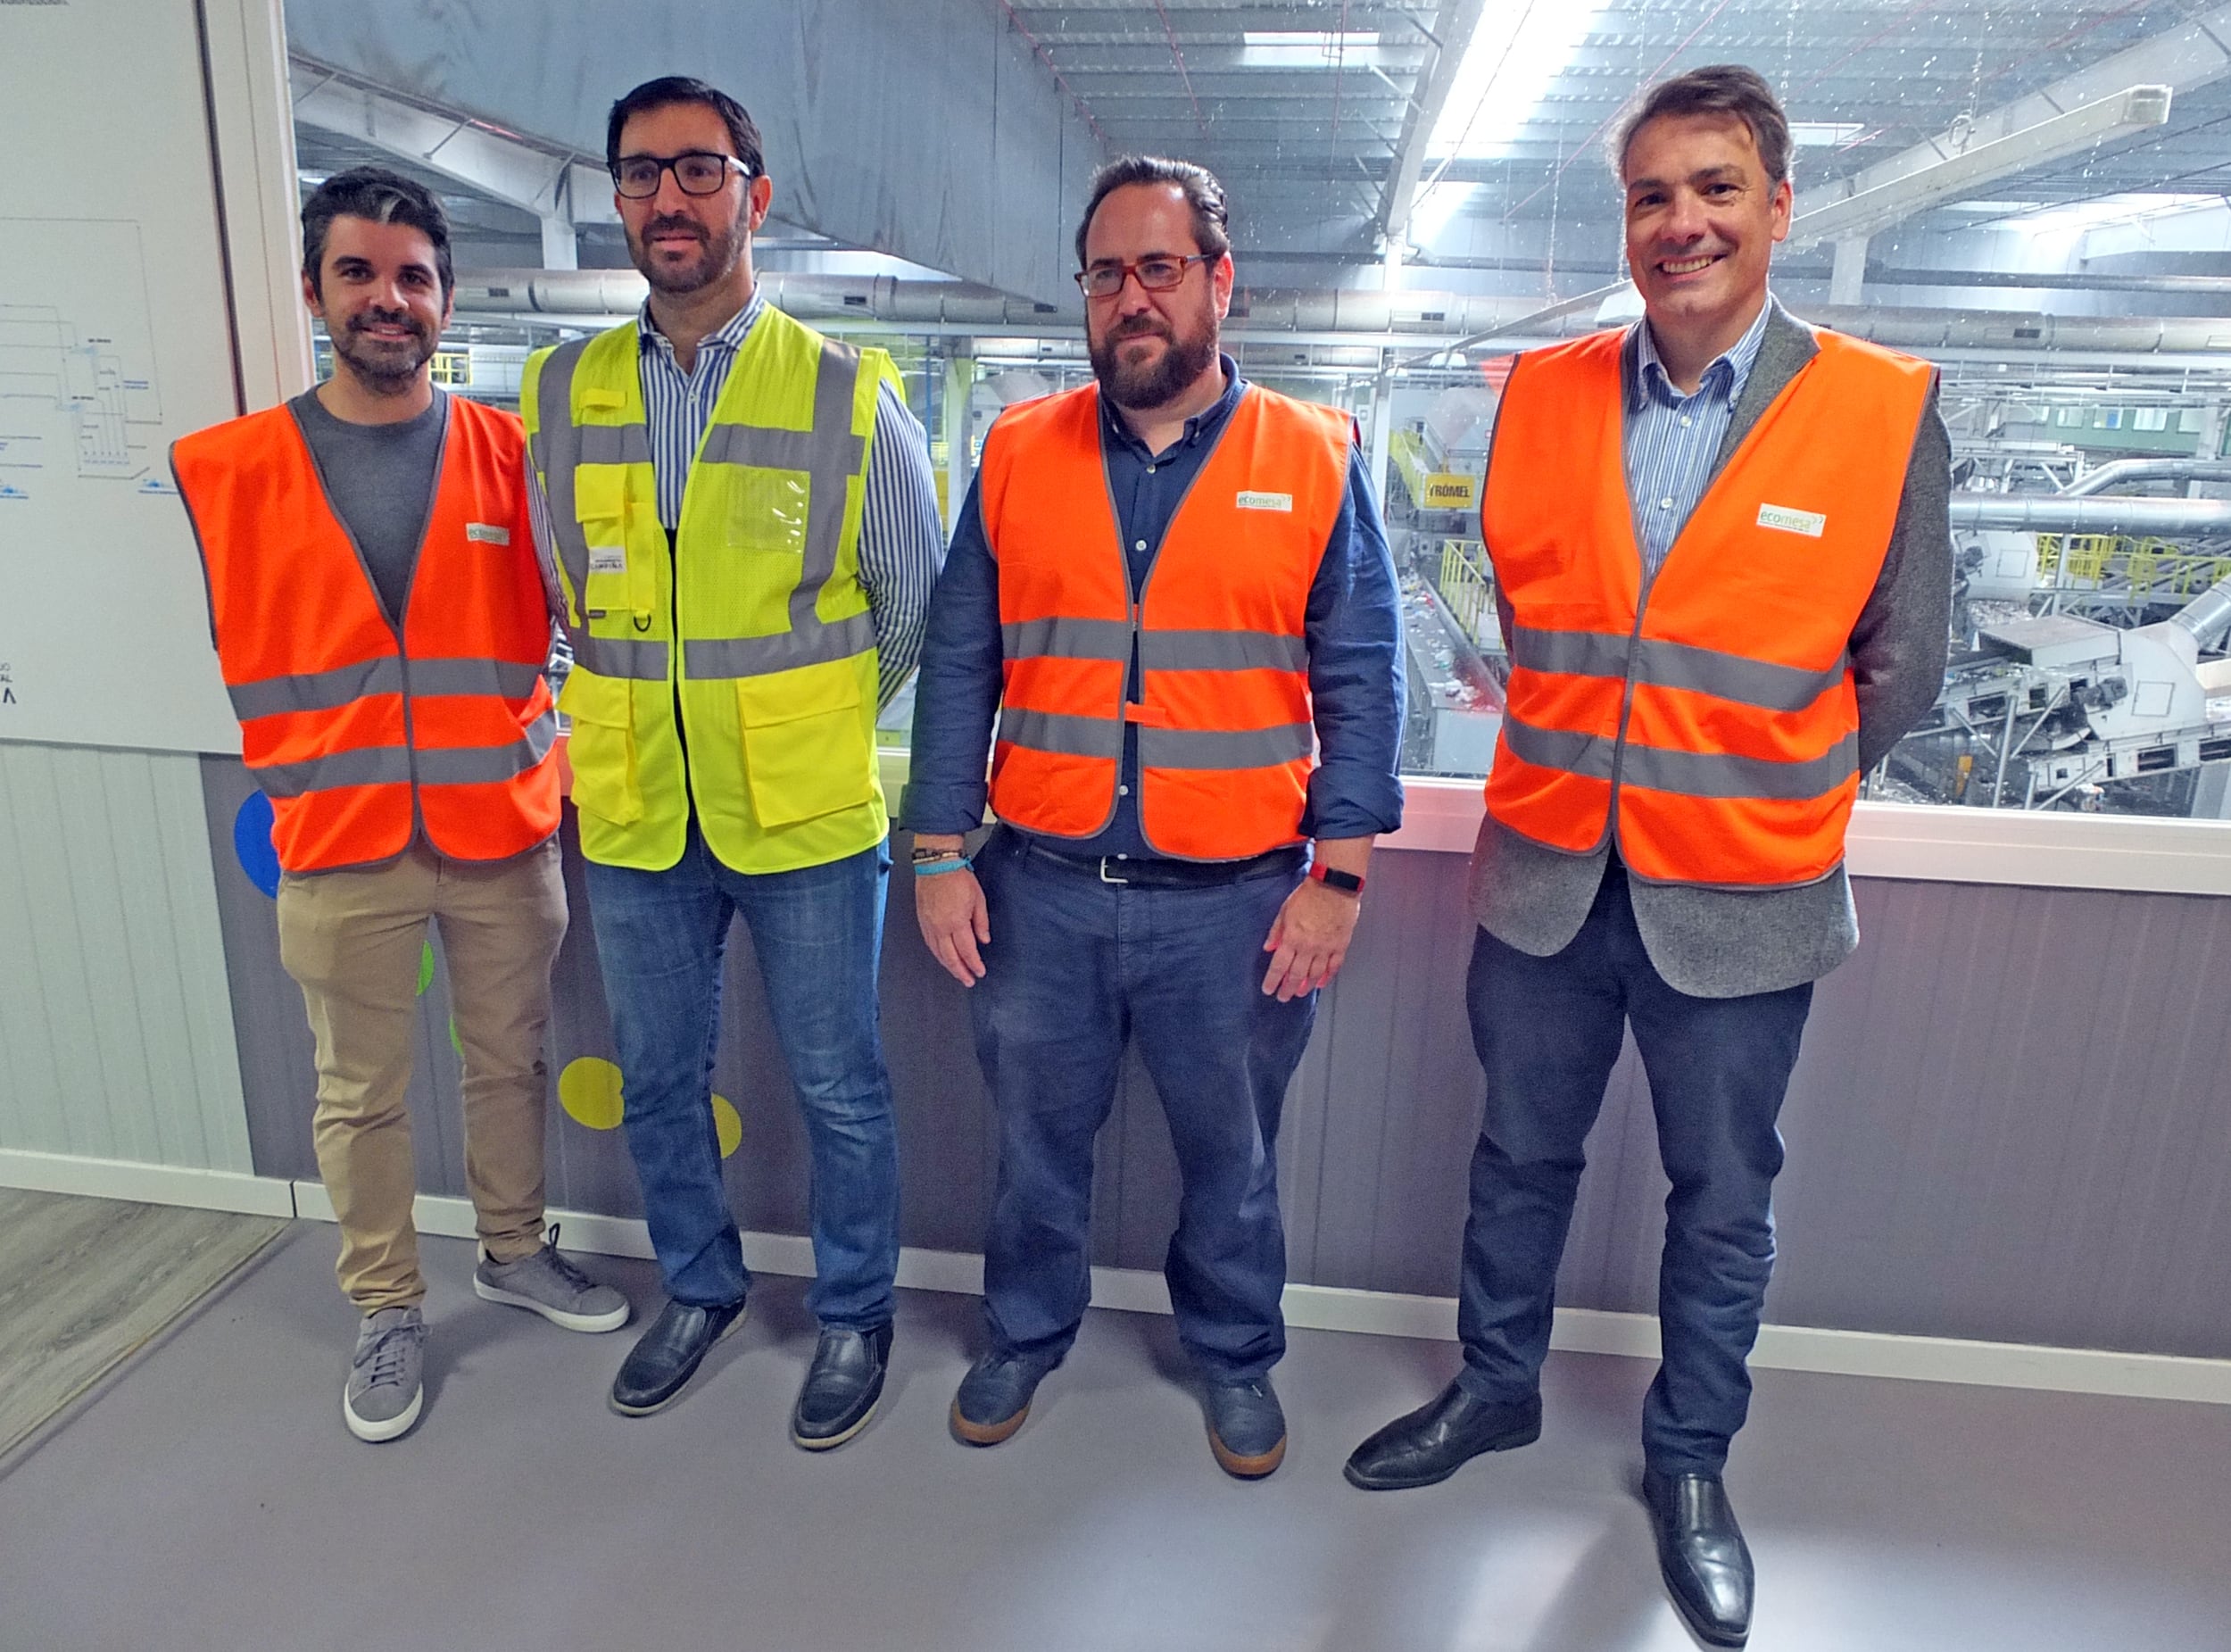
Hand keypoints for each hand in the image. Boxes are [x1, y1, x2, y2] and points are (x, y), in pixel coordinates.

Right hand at [916, 866, 990, 986]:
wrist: (936, 864)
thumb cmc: (958, 878)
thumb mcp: (978, 899)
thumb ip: (981, 922)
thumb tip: (984, 940)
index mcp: (956, 922)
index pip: (967, 951)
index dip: (974, 964)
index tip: (980, 972)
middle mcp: (940, 927)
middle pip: (950, 957)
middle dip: (960, 971)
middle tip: (969, 980)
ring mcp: (929, 925)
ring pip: (938, 953)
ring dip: (948, 966)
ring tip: (957, 973)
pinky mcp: (922, 920)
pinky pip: (929, 943)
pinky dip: (937, 954)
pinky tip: (942, 957)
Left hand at [1260, 878, 1360, 1000]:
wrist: (1334, 886)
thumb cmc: (1309, 895)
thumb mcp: (1285, 910)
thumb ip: (1276, 931)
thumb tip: (1268, 947)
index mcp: (1292, 938)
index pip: (1279, 966)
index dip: (1273, 981)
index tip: (1269, 989)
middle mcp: (1308, 947)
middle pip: (1296, 975)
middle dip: (1288, 989)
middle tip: (1284, 997)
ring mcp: (1326, 948)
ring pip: (1315, 974)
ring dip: (1306, 986)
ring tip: (1300, 993)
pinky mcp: (1340, 945)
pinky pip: (1334, 966)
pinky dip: (1327, 977)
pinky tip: (1321, 983)